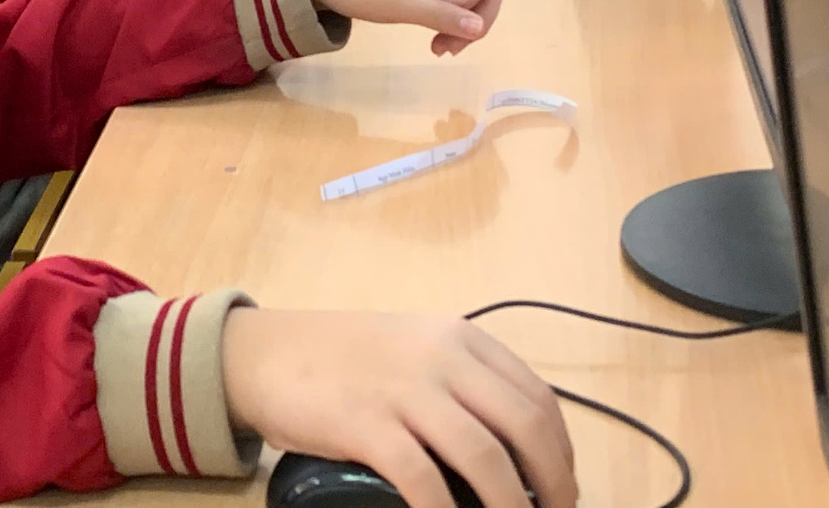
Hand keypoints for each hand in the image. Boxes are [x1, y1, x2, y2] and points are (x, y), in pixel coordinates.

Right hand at [222, 310, 576, 507]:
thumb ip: (457, 383)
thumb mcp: (411, 350)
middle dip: (554, 485)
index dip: (563, 453)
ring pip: (487, 457)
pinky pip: (425, 480)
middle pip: (526, 428)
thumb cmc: (340, 357)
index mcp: (460, 338)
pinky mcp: (366, 424)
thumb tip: (509, 451)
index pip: (536, 398)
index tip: (562, 490)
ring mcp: (404, 390)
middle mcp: (442, 358)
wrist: (265, 353)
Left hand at [304, 0, 503, 55]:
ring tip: (438, 47)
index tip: (439, 24)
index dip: (471, 8)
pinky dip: (446, 15)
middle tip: (447, 49)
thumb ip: (442, 15)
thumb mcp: (398, 4)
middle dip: (474, 19)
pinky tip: (433, 34)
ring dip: (460, 21)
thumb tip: (479, 29)